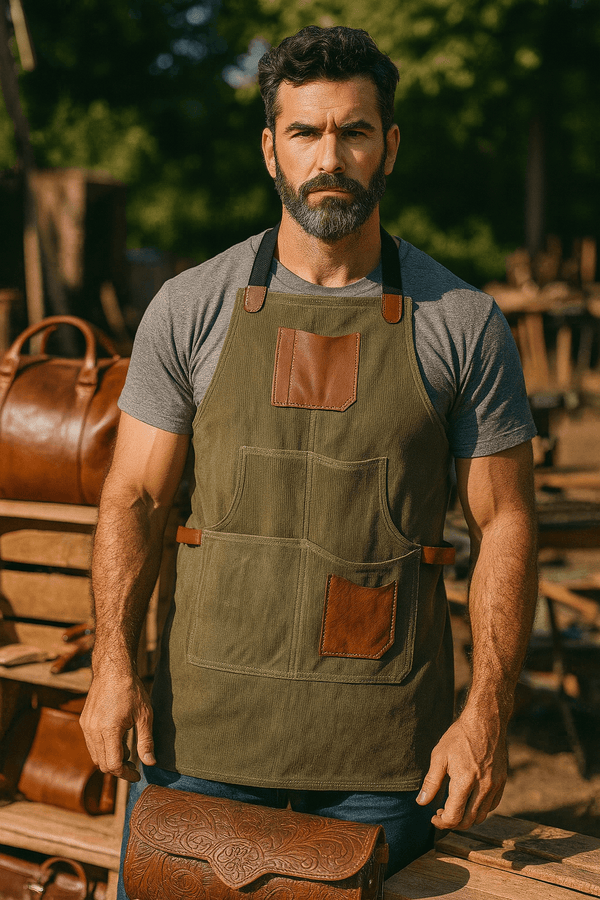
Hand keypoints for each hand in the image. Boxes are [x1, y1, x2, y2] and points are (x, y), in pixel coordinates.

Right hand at [80, 669, 155, 781]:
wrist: (113, 670)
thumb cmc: (132, 690)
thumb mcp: (145, 715)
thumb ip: (146, 741)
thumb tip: (150, 763)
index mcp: (109, 730)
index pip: (113, 764)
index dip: (126, 774)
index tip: (137, 775)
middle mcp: (93, 730)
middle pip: (102, 764)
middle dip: (119, 768)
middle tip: (134, 765)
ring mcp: (86, 726)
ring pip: (95, 756)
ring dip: (110, 758)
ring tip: (127, 748)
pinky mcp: (84, 722)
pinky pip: (91, 744)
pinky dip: (103, 748)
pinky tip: (118, 738)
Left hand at [416, 708, 506, 829]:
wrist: (485, 721)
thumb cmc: (459, 736)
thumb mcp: (439, 756)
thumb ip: (431, 782)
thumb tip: (421, 802)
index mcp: (464, 782)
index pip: (454, 817)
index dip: (441, 822)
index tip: (433, 817)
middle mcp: (482, 788)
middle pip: (468, 821)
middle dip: (453, 823)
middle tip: (441, 814)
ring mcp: (495, 786)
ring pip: (482, 816)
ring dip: (467, 818)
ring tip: (454, 808)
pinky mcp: (502, 782)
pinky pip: (492, 806)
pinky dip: (480, 810)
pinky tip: (470, 800)